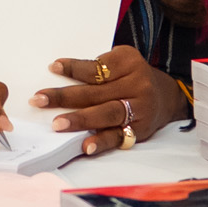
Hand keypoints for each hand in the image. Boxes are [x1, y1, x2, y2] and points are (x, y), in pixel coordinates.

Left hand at [31, 47, 184, 156]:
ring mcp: (139, 109)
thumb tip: (59, 74)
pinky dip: (102, 141)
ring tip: (57, 124)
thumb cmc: (133, 76)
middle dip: (65, 97)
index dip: (75, 69)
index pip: (97, 67)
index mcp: (129, 62)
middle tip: (39, 100)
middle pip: (96, 91)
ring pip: (106, 113)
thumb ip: (98, 67)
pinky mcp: (140, 130)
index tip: (53, 68)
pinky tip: (86, 146)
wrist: (168, 96)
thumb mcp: (121, 60)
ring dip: (80, 119)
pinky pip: (119, 136)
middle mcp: (137, 85)